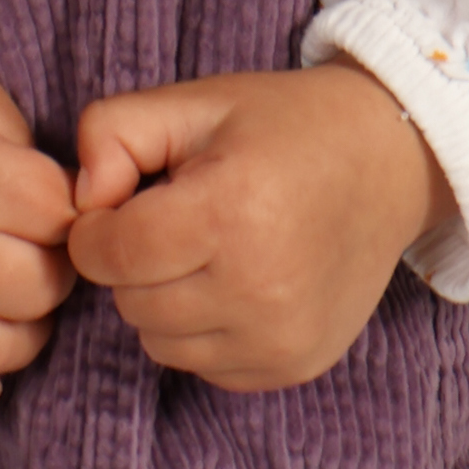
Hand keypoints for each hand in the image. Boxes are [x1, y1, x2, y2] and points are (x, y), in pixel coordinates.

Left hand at [66, 59, 451, 392]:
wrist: (387, 163)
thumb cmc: (281, 126)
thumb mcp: (194, 102)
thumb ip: (113, 132)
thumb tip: (82, 202)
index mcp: (229, 211)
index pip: (112, 254)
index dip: (95, 228)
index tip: (119, 203)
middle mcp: (258, 287)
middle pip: (131, 302)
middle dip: (132, 262)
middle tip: (174, 218)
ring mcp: (280, 336)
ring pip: (160, 343)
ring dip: (163, 301)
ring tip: (206, 249)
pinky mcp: (294, 365)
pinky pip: (204, 366)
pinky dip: (203, 330)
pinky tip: (236, 280)